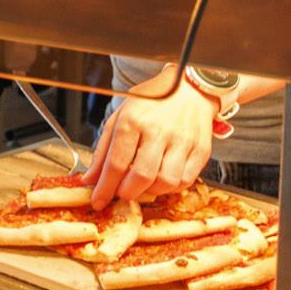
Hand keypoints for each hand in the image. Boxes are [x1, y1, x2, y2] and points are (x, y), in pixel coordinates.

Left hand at [82, 73, 216, 209]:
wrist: (189, 88)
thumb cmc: (152, 101)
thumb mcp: (120, 117)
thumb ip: (103, 150)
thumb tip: (89, 179)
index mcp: (133, 121)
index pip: (116, 163)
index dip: (105, 188)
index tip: (98, 201)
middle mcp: (159, 131)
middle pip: (142, 175)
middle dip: (127, 193)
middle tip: (122, 194)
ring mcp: (182, 141)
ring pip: (166, 181)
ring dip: (150, 192)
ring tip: (142, 185)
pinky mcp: (201, 149)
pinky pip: (186, 180)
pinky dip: (171, 188)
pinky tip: (162, 180)